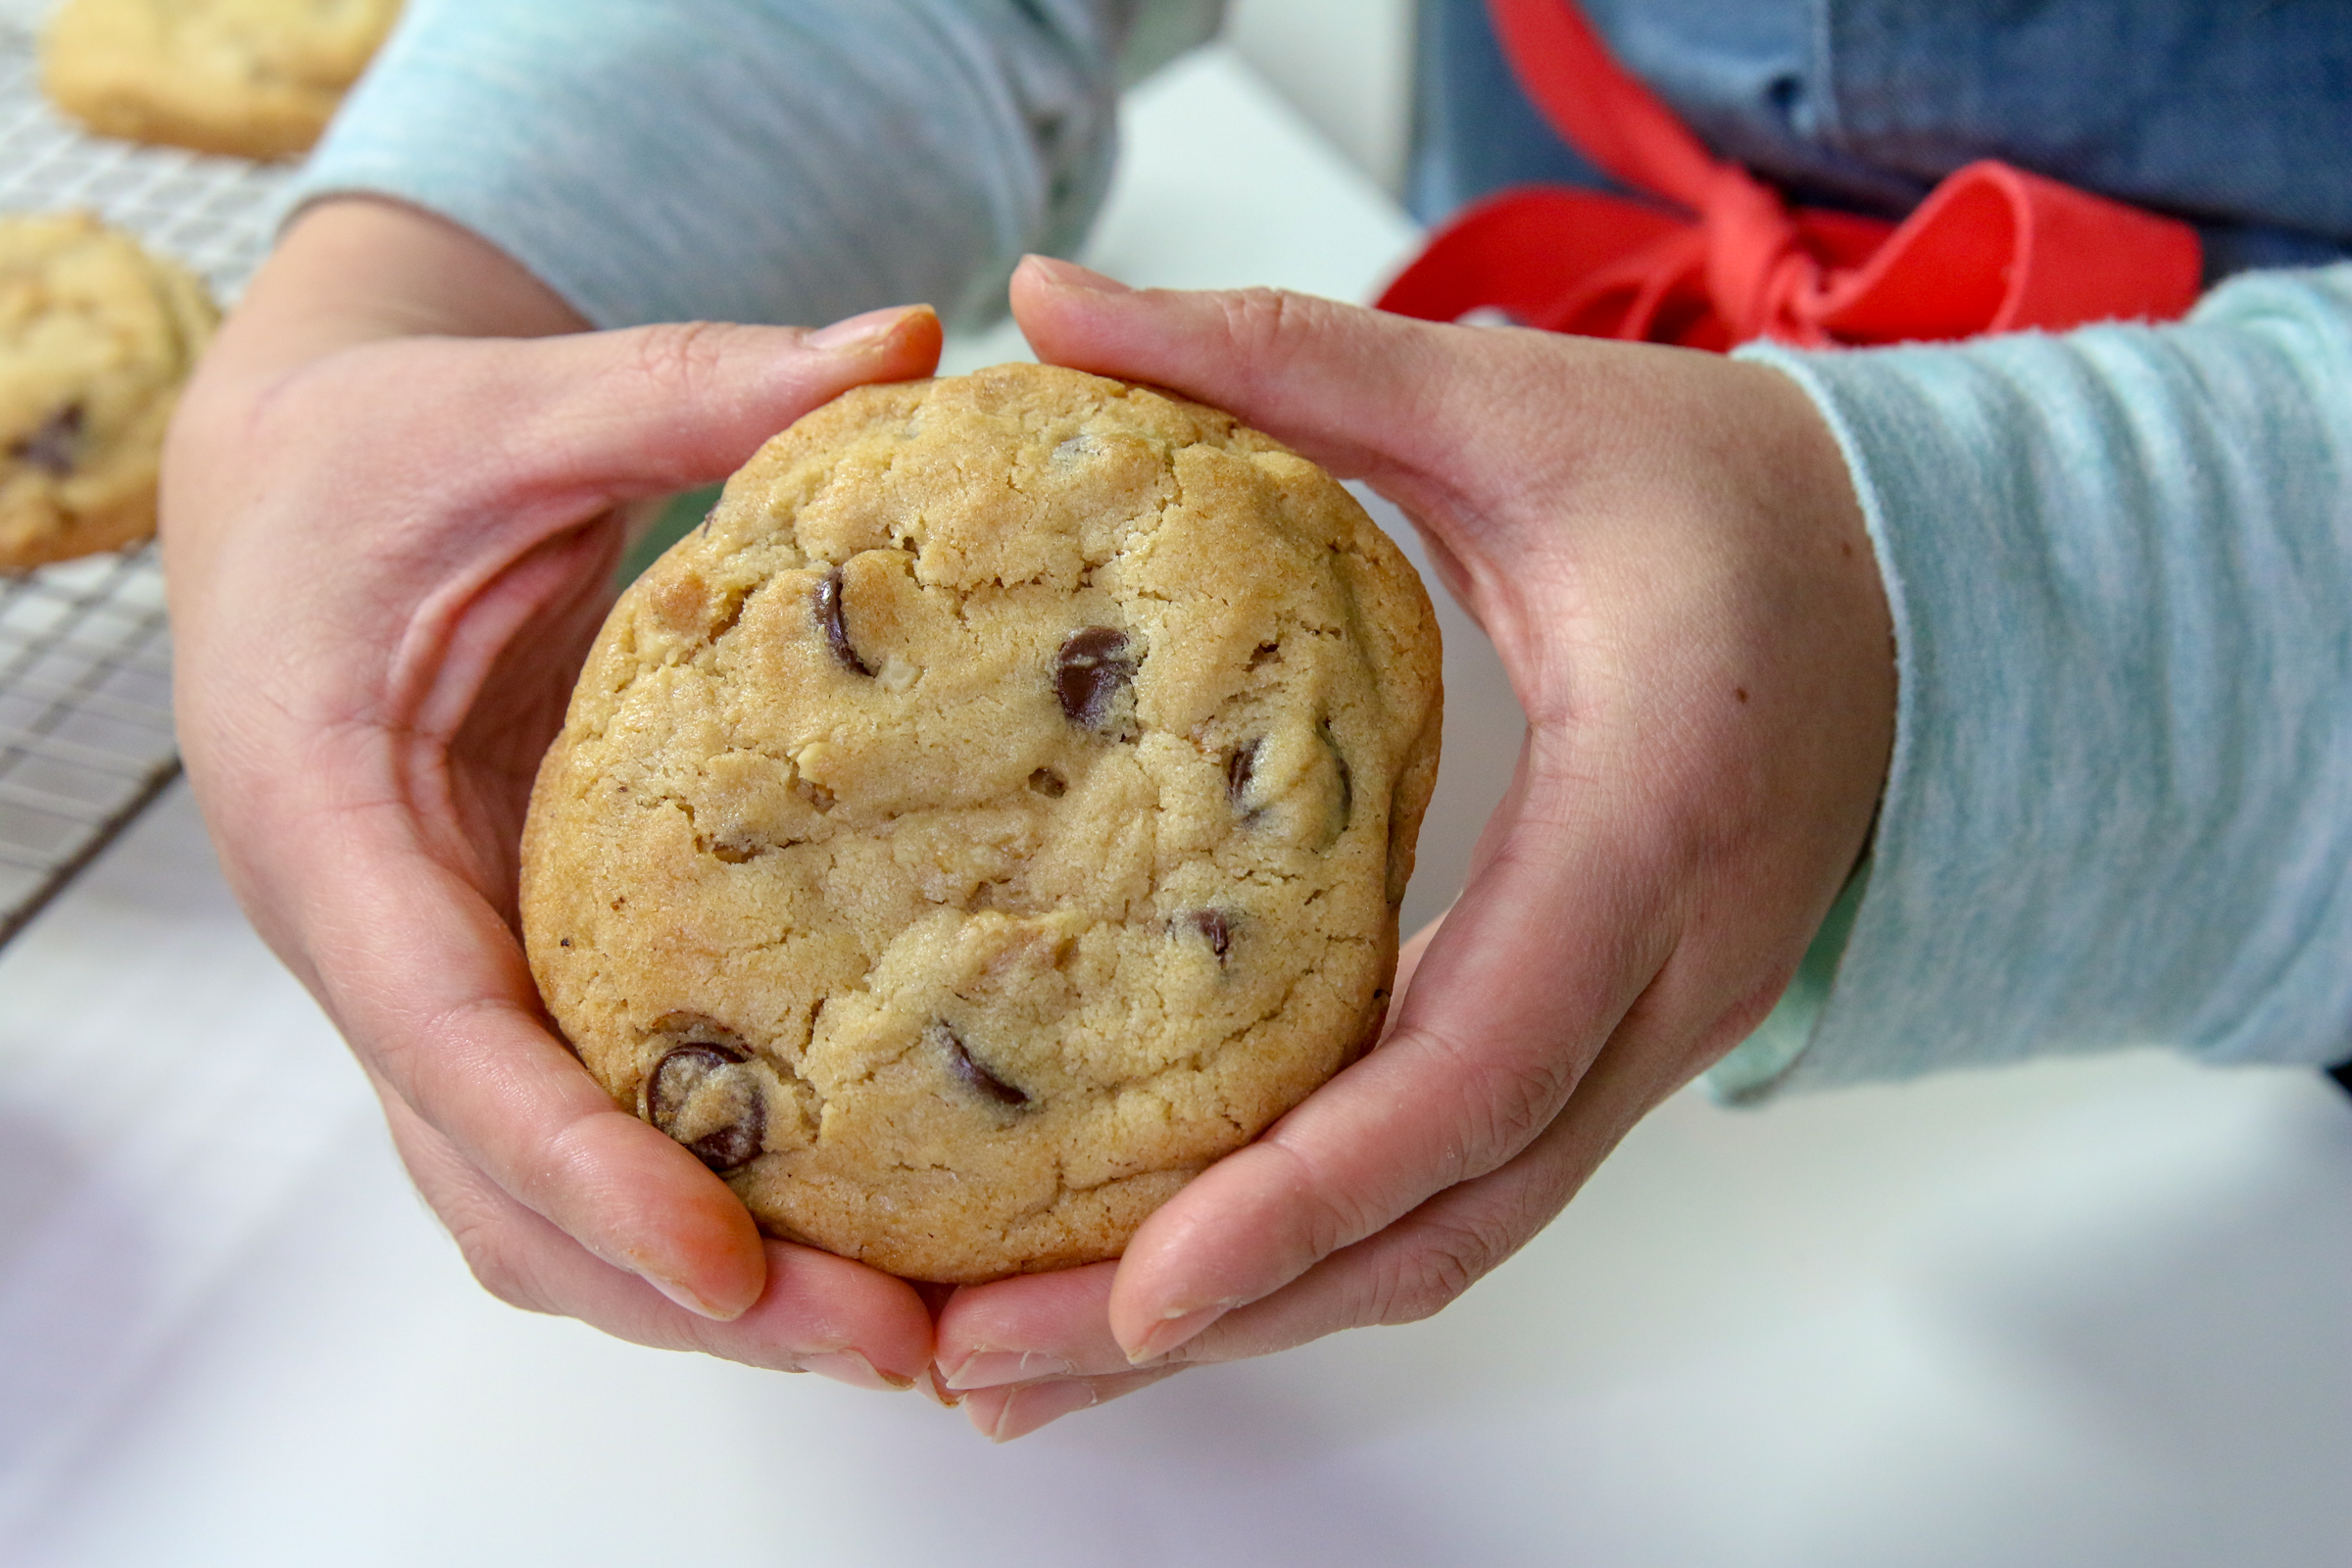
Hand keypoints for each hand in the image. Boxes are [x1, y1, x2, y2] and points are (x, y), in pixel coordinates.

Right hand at [164, 198, 945, 1386]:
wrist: (296, 493)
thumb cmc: (375, 457)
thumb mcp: (509, 412)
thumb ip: (688, 389)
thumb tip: (910, 348)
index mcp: (334, 827)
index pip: (449, 1043)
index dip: (582, 1166)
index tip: (734, 1262)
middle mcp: (377, 942)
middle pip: (504, 1190)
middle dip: (690, 1289)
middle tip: (903, 1347)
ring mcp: (438, 982)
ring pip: (536, 1206)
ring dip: (706, 1290)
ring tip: (912, 1333)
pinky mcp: (508, 980)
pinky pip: (582, 1141)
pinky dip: (695, 1211)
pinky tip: (856, 1232)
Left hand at [932, 258, 1895, 1437]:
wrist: (1908, 585)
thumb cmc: (1724, 499)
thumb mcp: (1513, 411)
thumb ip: (1285, 359)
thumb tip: (1053, 300)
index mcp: (1653, 825)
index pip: (1480, 1063)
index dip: (1311, 1192)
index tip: (1145, 1284)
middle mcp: (1661, 978)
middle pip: (1445, 1219)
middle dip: (1225, 1313)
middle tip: (990, 1367)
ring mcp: (1647, 1036)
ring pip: (1450, 1239)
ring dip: (1251, 1317)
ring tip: (1025, 1364)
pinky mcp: (1604, 1046)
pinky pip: (1457, 1191)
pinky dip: (1311, 1254)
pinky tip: (1161, 1280)